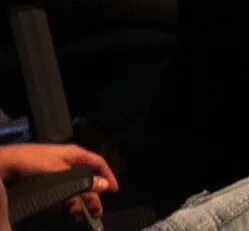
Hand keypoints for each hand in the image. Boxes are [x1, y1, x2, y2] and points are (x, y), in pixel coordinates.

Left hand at [0, 144, 117, 217]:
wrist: (7, 163)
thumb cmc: (35, 162)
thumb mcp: (61, 172)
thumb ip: (83, 181)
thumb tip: (105, 186)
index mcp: (75, 155)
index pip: (98, 163)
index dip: (108, 176)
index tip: (114, 191)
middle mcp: (68, 164)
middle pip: (86, 180)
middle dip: (92, 196)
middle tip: (97, 213)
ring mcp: (56, 174)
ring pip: (73, 190)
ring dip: (78, 203)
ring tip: (79, 216)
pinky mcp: (44, 184)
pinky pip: (59, 194)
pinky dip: (63, 204)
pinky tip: (64, 212)